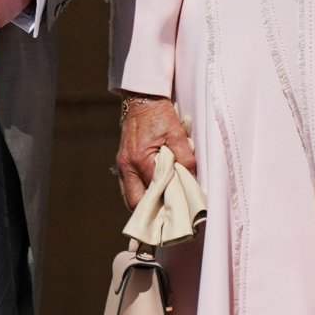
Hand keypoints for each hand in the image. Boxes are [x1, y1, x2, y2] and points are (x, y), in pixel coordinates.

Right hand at [115, 96, 195, 210]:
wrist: (142, 98)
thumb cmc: (159, 113)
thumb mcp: (177, 133)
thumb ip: (185, 158)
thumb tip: (192, 180)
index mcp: (139, 160)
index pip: (152, 193)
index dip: (164, 205)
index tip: (179, 212)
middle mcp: (126, 166)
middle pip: (134, 202)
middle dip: (150, 213)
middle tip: (169, 216)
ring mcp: (122, 165)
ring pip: (129, 196)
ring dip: (144, 204)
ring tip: (163, 208)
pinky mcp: (123, 162)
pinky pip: (128, 186)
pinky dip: (140, 193)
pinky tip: (155, 193)